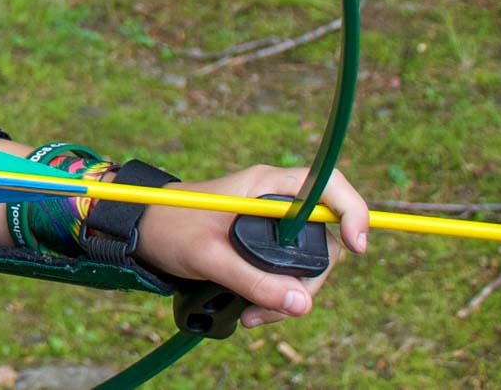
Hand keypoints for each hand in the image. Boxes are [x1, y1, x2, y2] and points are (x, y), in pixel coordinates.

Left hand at [132, 166, 369, 328]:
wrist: (141, 228)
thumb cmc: (169, 229)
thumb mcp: (208, 258)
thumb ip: (253, 281)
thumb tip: (303, 304)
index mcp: (267, 185)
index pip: (328, 186)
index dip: (352, 211)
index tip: (358, 245)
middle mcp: (276, 199)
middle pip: (325, 236)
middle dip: (310, 278)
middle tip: (282, 307)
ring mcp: (271, 221)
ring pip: (307, 260)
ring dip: (290, 294)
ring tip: (253, 315)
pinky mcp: (263, 242)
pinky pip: (288, 270)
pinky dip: (277, 294)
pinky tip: (252, 310)